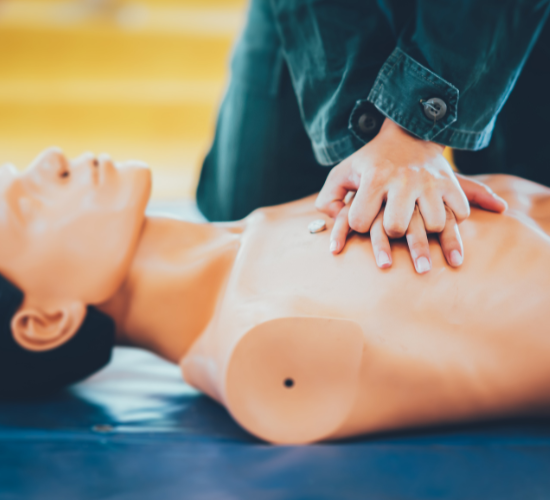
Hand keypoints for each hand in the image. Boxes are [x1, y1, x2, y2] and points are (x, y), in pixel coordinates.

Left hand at [318, 118, 507, 268]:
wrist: (408, 133)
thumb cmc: (371, 161)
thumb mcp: (343, 172)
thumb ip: (328, 199)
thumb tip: (333, 227)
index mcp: (374, 178)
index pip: (359, 220)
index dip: (357, 224)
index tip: (362, 218)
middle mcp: (403, 180)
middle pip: (397, 228)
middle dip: (392, 233)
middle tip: (394, 225)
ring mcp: (429, 182)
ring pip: (433, 224)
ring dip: (427, 230)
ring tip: (421, 223)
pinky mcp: (450, 183)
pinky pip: (460, 213)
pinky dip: (454, 219)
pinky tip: (443, 216)